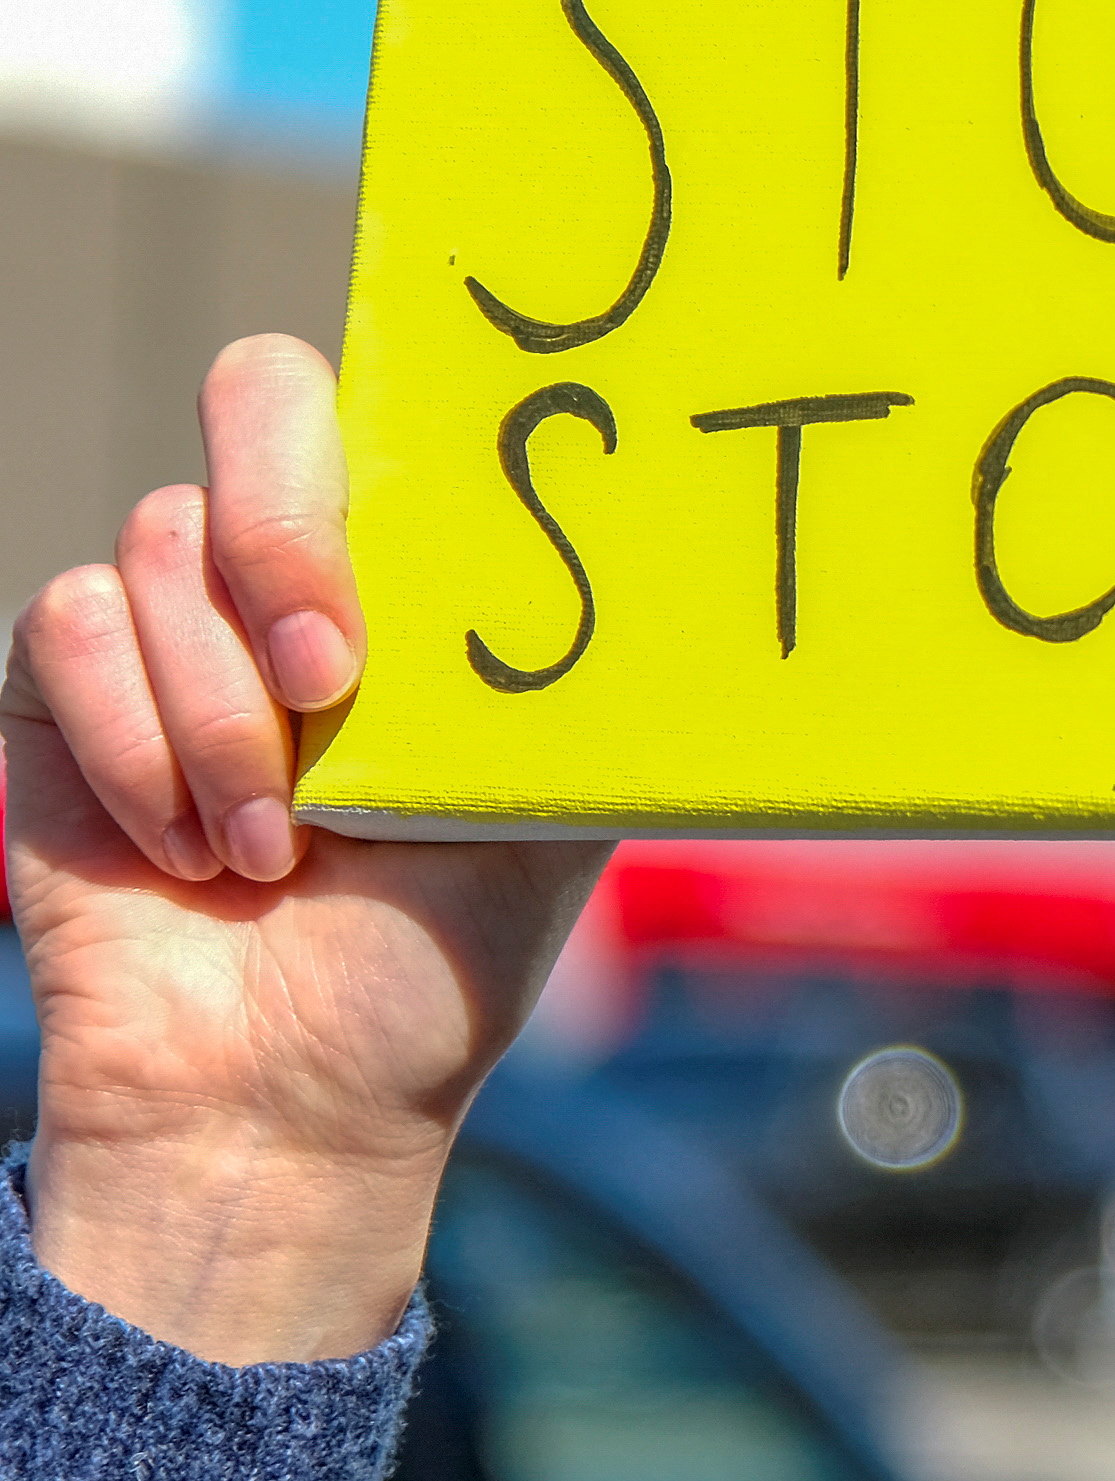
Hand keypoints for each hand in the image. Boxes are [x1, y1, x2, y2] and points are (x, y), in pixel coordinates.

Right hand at [3, 336, 606, 1363]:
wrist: (294, 1087)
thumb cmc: (440, 951)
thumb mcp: (548, 799)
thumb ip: (575, 666)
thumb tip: (683, 552)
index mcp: (429, 570)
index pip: (404, 393)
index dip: (402, 420)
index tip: (427, 557)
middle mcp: (298, 562)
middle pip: (261, 393)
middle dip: (289, 533)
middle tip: (333, 678)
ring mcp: (174, 609)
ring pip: (163, 541)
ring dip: (229, 717)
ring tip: (282, 845)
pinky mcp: (64, 675)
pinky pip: (72, 624)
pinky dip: (144, 751)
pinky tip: (199, 848)